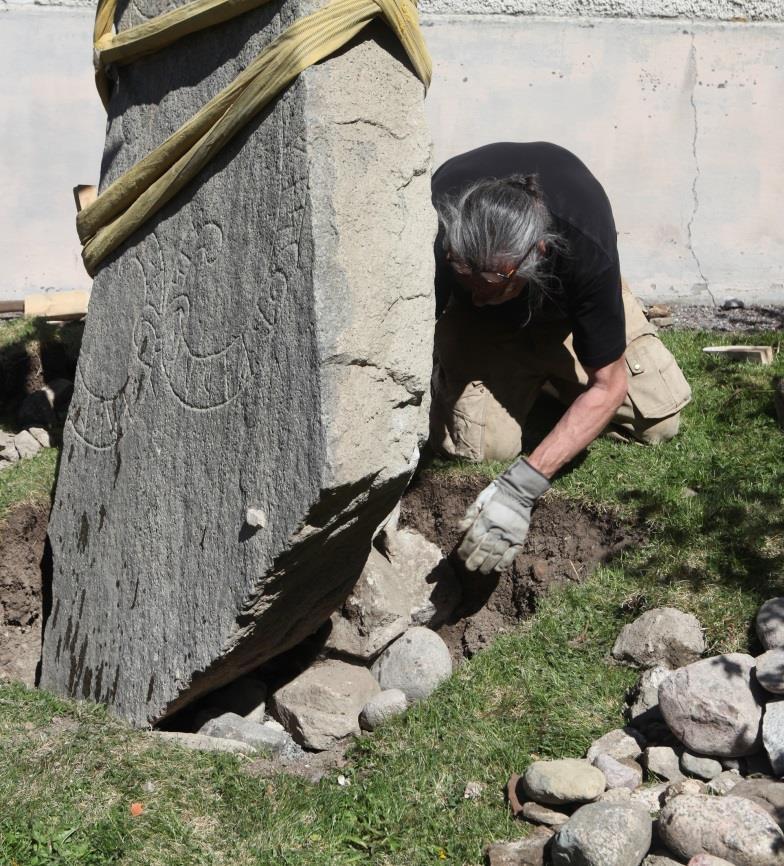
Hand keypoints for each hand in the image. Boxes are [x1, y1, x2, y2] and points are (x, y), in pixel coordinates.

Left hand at [456, 459, 549, 573]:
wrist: (518, 491)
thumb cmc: (495, 496)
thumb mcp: (480, 500)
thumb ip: (469, 515)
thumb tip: (459, 529)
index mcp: (485, 520)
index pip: (473, 539)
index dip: (465, 549)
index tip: (460, 555)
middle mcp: (497, 529)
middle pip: (483, 549)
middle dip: (474, 560)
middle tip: (469, 567)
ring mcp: (509, 535)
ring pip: (496, 554)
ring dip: (488, 564)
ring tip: (481, 570)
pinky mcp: (519, 539)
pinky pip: (511, 555)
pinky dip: (504, 563)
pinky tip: (497, 568)